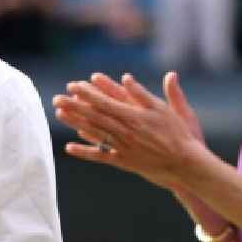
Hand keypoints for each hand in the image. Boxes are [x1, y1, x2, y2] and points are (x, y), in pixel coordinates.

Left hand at [53, 71, 210, 188]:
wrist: (185, 163)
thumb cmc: (179, 134)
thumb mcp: (165, 109)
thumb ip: (144, 94)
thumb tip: (126, 78)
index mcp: (134, 116)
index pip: (105, 101)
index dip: (88, 93)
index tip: (73, 86)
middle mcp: (125, 131)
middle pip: (95, 116)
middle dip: (74, 106)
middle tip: (56, 98)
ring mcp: (123, 147)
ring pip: (94, 133)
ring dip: (75, 123)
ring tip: (59, 114)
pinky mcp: (124, 161)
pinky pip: (101, 156)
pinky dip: (85, 151)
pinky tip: (69, 148)